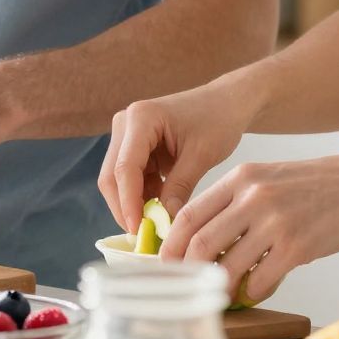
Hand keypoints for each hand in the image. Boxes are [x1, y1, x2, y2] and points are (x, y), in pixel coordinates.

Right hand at [98, 79, 256, 234]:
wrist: (226, 102)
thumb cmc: (218, 119)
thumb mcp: (202, 155)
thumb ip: (180, 187)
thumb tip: (165, 221)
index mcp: (141, 118)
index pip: (125, 168)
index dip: (128, 202)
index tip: (138, 230)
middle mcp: (126, 123)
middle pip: (112, 175)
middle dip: (125, 207)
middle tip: (143, 236)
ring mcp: (127, 135)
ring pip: (118, 180)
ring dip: (133, 204)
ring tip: (154, 227)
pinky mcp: (135, 147)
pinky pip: (131, 178)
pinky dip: (142, 197)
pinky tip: (159, 211)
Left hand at [160, 153, 338, 305]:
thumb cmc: (316, 186)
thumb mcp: (268, 179)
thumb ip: (236, 203)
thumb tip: (204, 240)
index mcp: (241, 178)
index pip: (189, 214)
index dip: (171, 244)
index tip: (166, 263)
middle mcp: (253, 197)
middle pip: (200, 241)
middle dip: (186, 270)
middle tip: (185, 285)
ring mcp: (275, 222)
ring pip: (227, 265)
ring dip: (220, 286)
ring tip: (222, 293)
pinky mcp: (297, 247)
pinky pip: (259, 280)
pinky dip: (251, 291)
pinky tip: (254, 291)